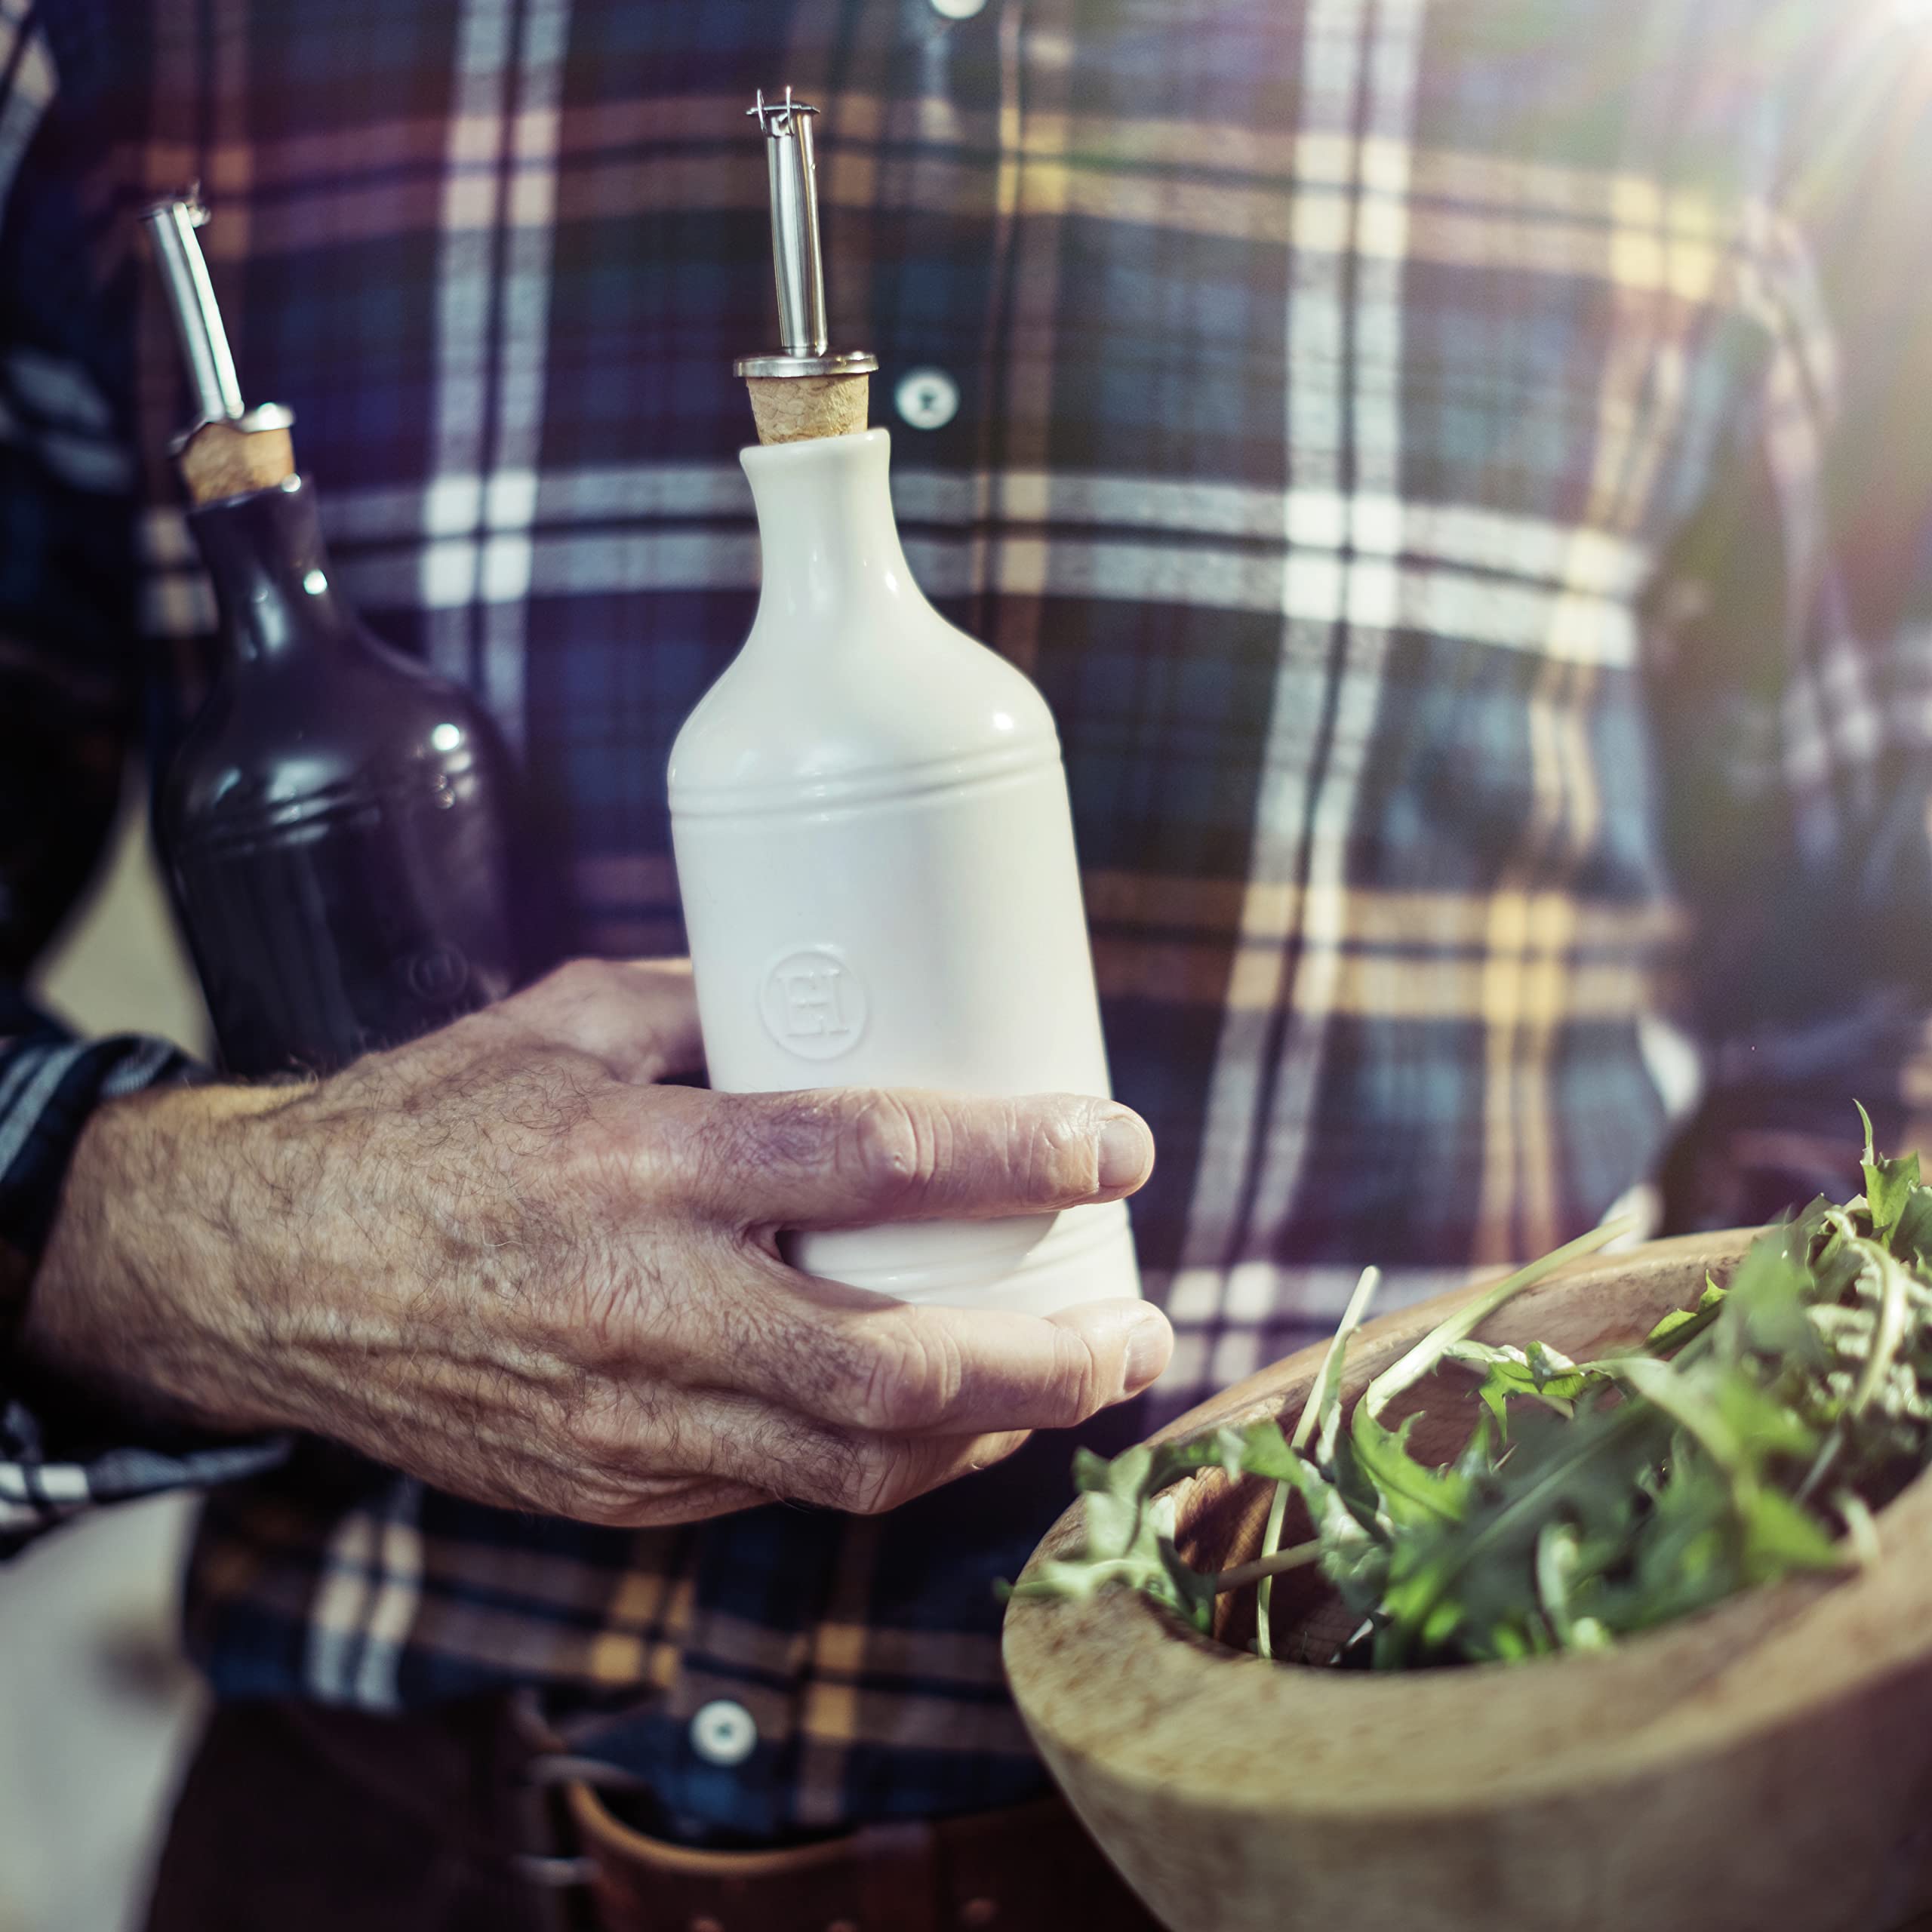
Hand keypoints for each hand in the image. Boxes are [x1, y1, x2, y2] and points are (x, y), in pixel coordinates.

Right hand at [25, 959, 1166, 1525]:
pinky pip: (781, 1489)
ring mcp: (625, 1423)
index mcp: (639, 1162)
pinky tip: (942, 1416)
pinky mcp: (609, 1489)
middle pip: (891, 1368)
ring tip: (1071, 1380)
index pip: (870, 1160)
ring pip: (852, 1462)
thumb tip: (863, 1002)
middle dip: (1046, 1361)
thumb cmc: (428, 1123)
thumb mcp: (571, 1016)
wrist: (270, 1271)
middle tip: (1136, 1329)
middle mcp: (642, 1306)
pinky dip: (884, 1459)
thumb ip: (723, 1011)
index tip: (1118, 1143)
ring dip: (989, 1433)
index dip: (1018, 1155)